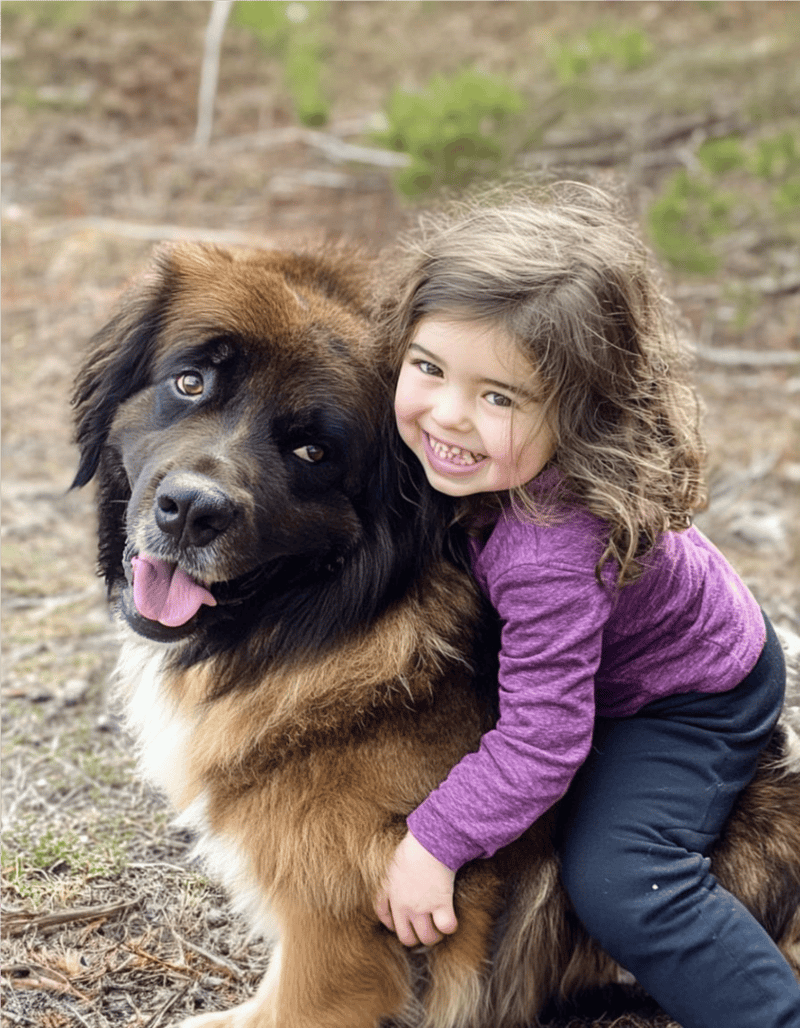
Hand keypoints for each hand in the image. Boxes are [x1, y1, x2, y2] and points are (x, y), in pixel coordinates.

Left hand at [374, 831, 457, 946]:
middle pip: (407, 938)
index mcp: (391, 895)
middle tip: (426, 928)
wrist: (428, 843)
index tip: (404, 924)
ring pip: (428, 938)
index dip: (395, 926)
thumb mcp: (392, 865)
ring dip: (435, 935)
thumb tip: (395, 886)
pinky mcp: (441, 903)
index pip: (387, 921)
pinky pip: (447, 927)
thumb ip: (390, 882)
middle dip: (416, 937)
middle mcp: (405, 906)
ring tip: (440, 926)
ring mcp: (423, 907)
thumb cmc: (411, 848)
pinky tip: (452, 918)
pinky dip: (451, 926)